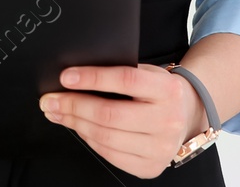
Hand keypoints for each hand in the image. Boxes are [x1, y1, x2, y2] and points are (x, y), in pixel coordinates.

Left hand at [40, 64, 206, 177]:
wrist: (188, 114)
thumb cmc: (160, 91)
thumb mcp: (148, 73)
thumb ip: (120, 73)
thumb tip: (75, 79)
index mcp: (167, 90)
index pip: (125, 80)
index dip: (92, 78)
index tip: (66, 77)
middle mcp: (167, 120)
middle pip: (110, 114)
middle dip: (73, 106)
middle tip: (51, 101)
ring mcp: (160, 147)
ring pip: (106, 137)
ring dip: (75, 124)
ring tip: (59, 114)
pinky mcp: (150, 166)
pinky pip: (110, 155)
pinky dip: (90, 140)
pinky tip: (81, 129)